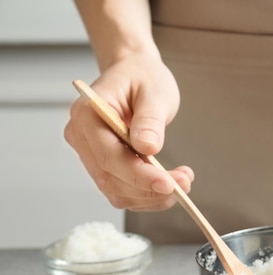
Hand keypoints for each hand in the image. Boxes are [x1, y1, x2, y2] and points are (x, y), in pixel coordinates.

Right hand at [64, 53, 193, 210]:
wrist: (136, 74)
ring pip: (117, 191)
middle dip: (150, 188)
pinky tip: (170, 183)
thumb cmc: (143, 77)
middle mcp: (81, 137)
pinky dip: (147, 194)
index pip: (109, 156)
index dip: (139, 175)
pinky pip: (123, 190)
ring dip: (151, 196)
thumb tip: (148, 148)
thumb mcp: (153, 92)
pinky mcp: (104, 165)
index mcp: (87, 114)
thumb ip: (149, 120)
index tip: (169, 184)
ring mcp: (90, 154)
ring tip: (183, 181)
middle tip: (185, 183)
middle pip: (111, 179)